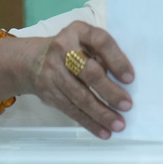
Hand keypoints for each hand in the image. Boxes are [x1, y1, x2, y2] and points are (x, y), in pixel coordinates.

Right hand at [22, 21, 134, 138]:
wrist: (32, 61)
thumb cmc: (72, 50)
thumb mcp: (85, 41)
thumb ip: (103, 54)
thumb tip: (124, 82)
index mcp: (78, 31)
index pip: (101, 42)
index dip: (117, 60)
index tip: (130, 78)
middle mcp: (63, 49)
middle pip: (89, 73)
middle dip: (110, 91)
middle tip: (127, 105)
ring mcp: (53, 72)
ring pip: (80, 96)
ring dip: (101, 113)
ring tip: (119, 124)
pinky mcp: (49, 93)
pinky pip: (72, 110)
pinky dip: (89, 123)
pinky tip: (104, 131)